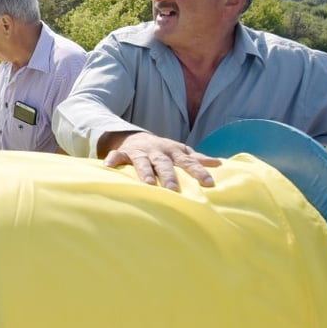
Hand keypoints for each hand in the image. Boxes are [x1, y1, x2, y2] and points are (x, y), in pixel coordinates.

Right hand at [101, 131, 220, 190]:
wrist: (135, 137)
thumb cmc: (161, 150)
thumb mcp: (179, 151)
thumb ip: (197, 158)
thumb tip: (219, 163)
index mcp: (173, 152)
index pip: (188, 162)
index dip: (198, 172)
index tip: (209, 183)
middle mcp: (158, 152)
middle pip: (165, 164)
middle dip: (169, 176)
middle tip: (174, 190)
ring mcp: (140, 152)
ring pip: (143, 162)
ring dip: (145, 171)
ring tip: (148, 183)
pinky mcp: (124, 153)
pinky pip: (117, 156)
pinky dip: (112, 160)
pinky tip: (107, 166)